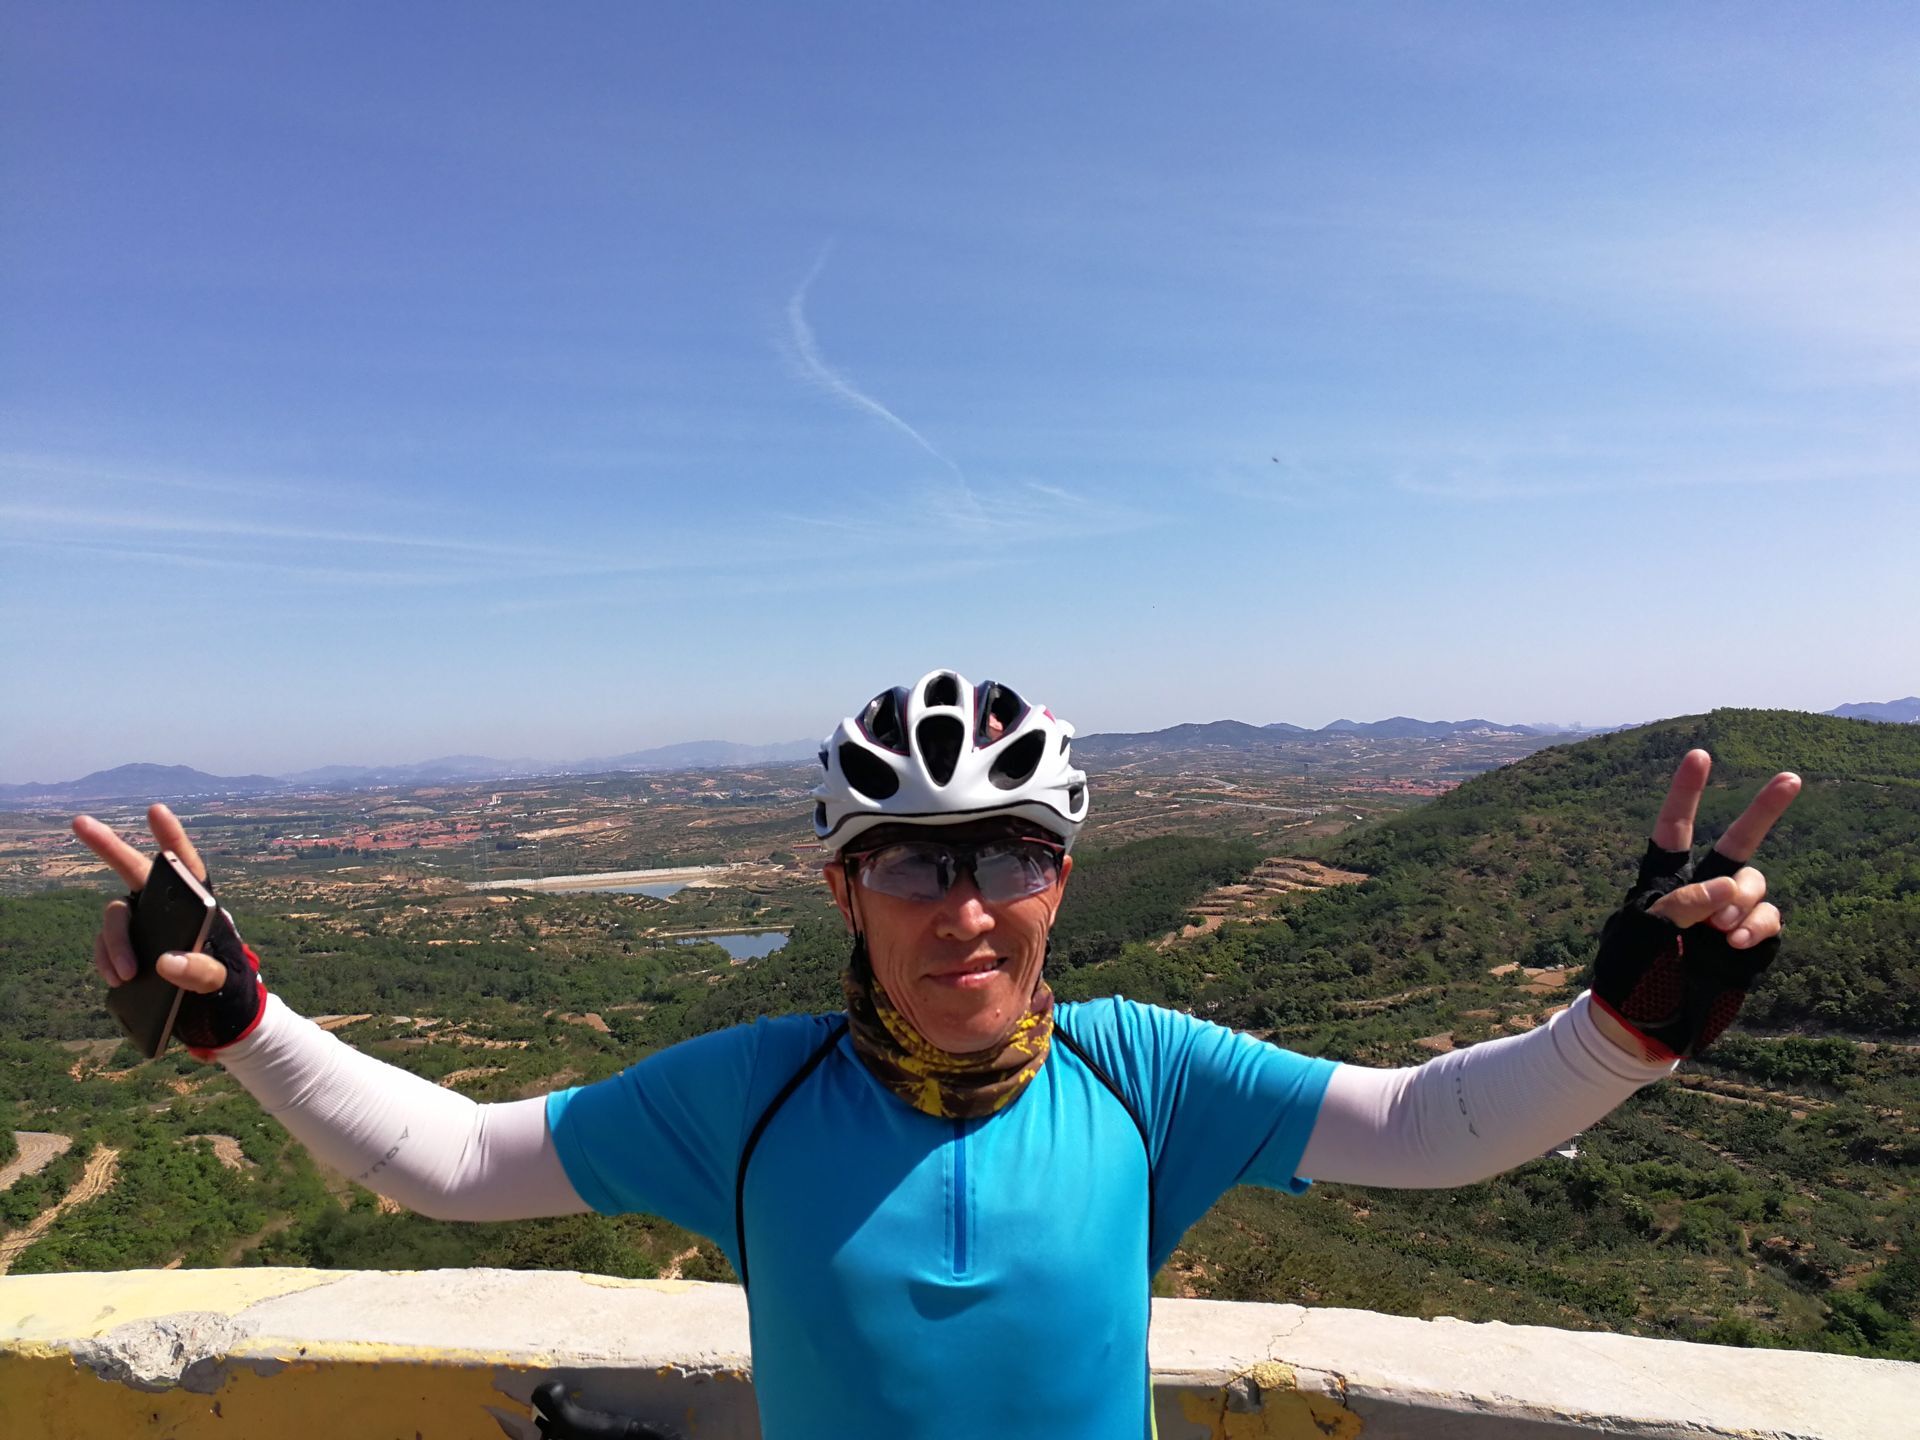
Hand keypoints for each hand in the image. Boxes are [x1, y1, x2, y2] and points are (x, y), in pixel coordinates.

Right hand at [73, 803, 266, 1054]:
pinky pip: (106, 946)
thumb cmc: (223, 982)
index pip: (186, 863)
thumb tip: (167, 963)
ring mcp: (141, 923)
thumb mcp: (222, 980)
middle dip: (106, 845)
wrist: (207, 1009)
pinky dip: (107, 960)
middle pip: (133, 870)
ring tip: (126, 974)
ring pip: (115, 917)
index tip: (156, 810)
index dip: (171, 835)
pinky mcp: (125, 946)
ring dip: (115, 943)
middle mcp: (164, 904)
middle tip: (79, 822)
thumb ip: (202, 972)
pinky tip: (117, 978)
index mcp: (196, 901)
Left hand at [1588, 750, 1799, 1061]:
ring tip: (1721, 926)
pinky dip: (1758, 923)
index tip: (1700, 754)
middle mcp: (1698, 892)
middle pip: (1735, 844)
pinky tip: (1736, 939)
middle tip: (1791, 778)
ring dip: (1744, 898)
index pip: (1674, 829)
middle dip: (1764, 812)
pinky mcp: (1749, 945)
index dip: (1686, 792)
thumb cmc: (1630, 978)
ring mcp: (1726, 917)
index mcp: (1660, 881)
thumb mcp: (1640, 935)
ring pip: (1754, 884)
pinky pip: (1769, 919)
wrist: (1645, 1029)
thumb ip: (1679, 904)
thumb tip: (1724, 886)